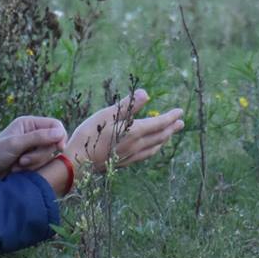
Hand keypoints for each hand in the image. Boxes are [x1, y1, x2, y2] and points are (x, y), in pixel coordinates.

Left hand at [0, 115, 65, 184]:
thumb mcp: (15, 144)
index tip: (59, 149)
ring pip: (46, 156)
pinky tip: (16, 170)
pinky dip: (29, 170)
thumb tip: (60, 133)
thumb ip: (38, 138)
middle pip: (52, 143)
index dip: (59, 136)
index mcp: (29, 123)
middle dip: (38, 155)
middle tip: (22, 160)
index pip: (55, 126)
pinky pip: (40, 166)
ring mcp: (31, 148)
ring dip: (32, 164)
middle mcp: (32, 134)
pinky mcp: (29, 162)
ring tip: (16, 166)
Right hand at [65, 89, 184, 172]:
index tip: (180, 112)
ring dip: (164, 140)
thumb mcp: (107, 114)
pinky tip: (150, 149)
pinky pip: (146, 155)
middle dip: (171, 128)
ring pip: (154, 147)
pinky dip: (154, 149)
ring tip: (169, 135)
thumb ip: (128, 105)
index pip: (159, 123)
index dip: (170, 117)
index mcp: (134, 132)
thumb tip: (146, 94)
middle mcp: (136, 146)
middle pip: (160, 136)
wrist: (77, 163)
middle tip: (181, 123)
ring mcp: (131, 156)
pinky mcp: (123, 163)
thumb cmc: (89, 135)